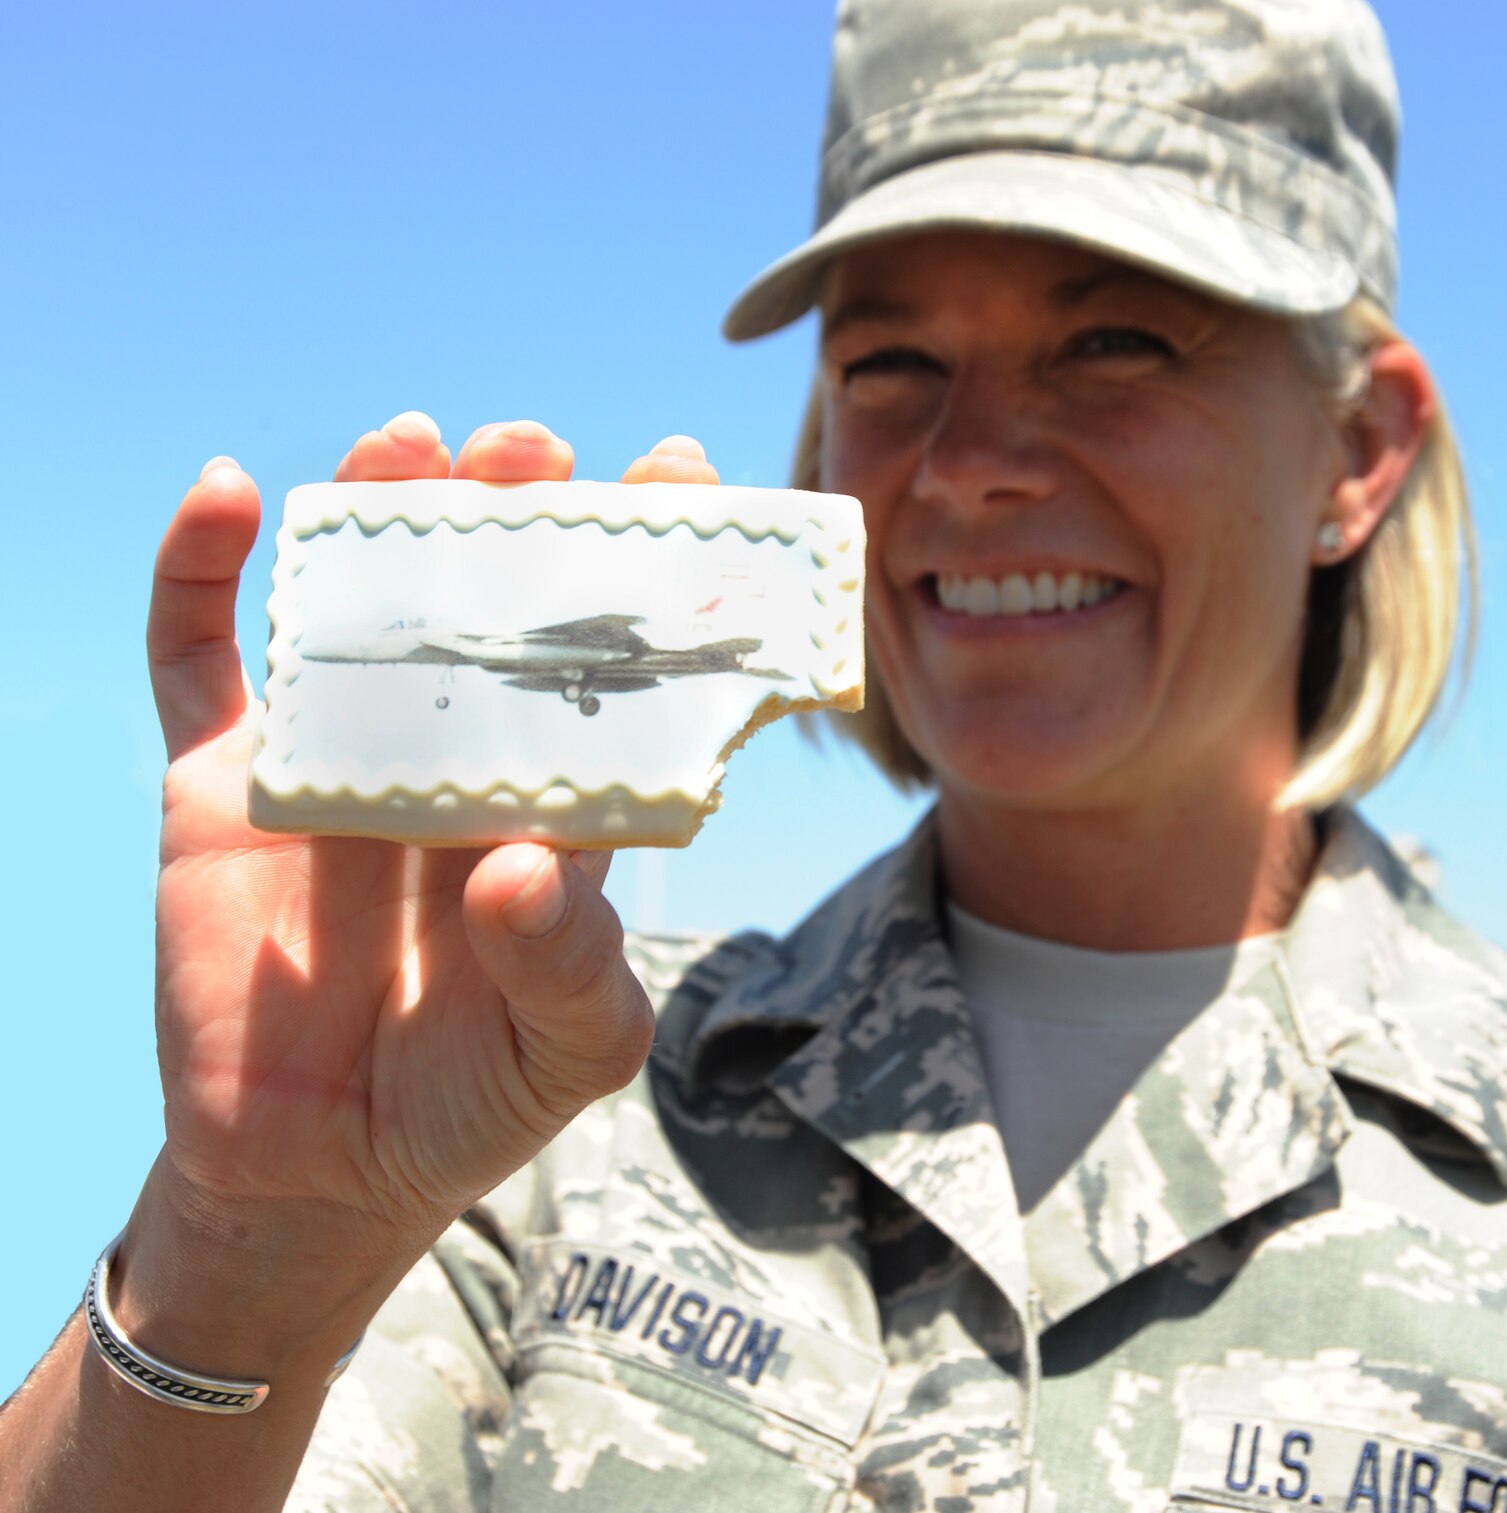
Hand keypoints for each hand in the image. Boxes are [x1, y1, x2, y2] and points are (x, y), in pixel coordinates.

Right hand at [143, 416, 715, 1272]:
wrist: (320, 1170)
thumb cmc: (477, 1096)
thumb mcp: (569, 1049)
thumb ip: (573, 964)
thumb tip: (523, 865)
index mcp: (557, 792)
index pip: (614, 658)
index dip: (648, 565)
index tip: (679, 473)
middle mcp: (456, 750)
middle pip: (489, 598)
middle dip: (514, 513)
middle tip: (535, 449)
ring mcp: (339, 754)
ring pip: (358, 602)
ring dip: (379, 509)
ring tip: (413, 443)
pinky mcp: (226, 785)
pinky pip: (201, 660)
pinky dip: (199, 575)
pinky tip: (225, 492)